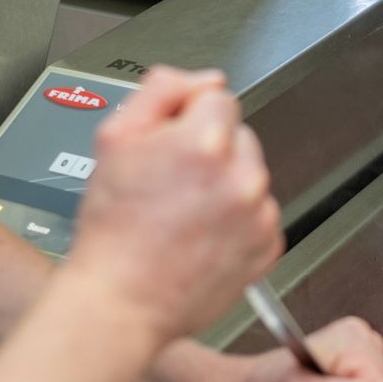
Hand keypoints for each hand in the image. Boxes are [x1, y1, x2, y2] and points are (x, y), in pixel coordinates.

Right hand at [68, 66, 282, 343]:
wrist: (123, 301)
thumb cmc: (114, 229)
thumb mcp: (115, 138)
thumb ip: (162, 92)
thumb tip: (204, 80)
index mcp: (206, 142)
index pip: (218, 98)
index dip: (188, 118)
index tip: (170, 145)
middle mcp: (243, 177)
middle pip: (238, 137)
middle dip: (210, 152)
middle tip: (171, 185)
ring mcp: (260, 215)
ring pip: (250, 177)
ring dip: (225, 187)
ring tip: (184, 216)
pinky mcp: (268, 247)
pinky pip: (259, 216)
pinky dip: (238, 223)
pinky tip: (203, 236)